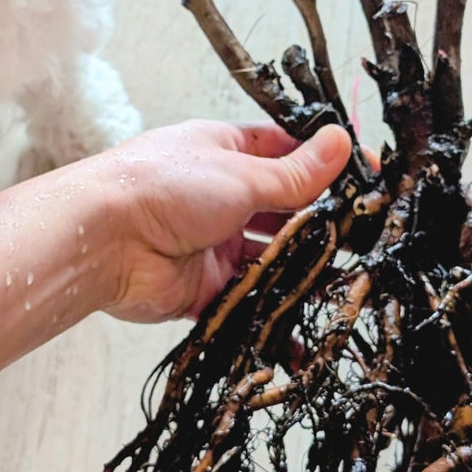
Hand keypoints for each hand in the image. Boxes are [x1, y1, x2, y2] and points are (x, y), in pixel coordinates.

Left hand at [95, 120, 352, 322]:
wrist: (102, 241)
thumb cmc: (162, 186)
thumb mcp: (241, 172)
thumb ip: (295, 173)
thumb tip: (342, 143)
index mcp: (225, 152)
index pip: (287, 154)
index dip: (327, 166)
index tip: (368, 177)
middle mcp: (221, 196)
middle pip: (283, 209)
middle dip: (321, 223)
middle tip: (366, 236)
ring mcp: (213, 243)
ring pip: (270, 258)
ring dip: (303, 270)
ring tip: (347, 282)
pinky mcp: (204, 289)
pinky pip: (247, 302)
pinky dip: (273, 315)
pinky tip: (304, 329)